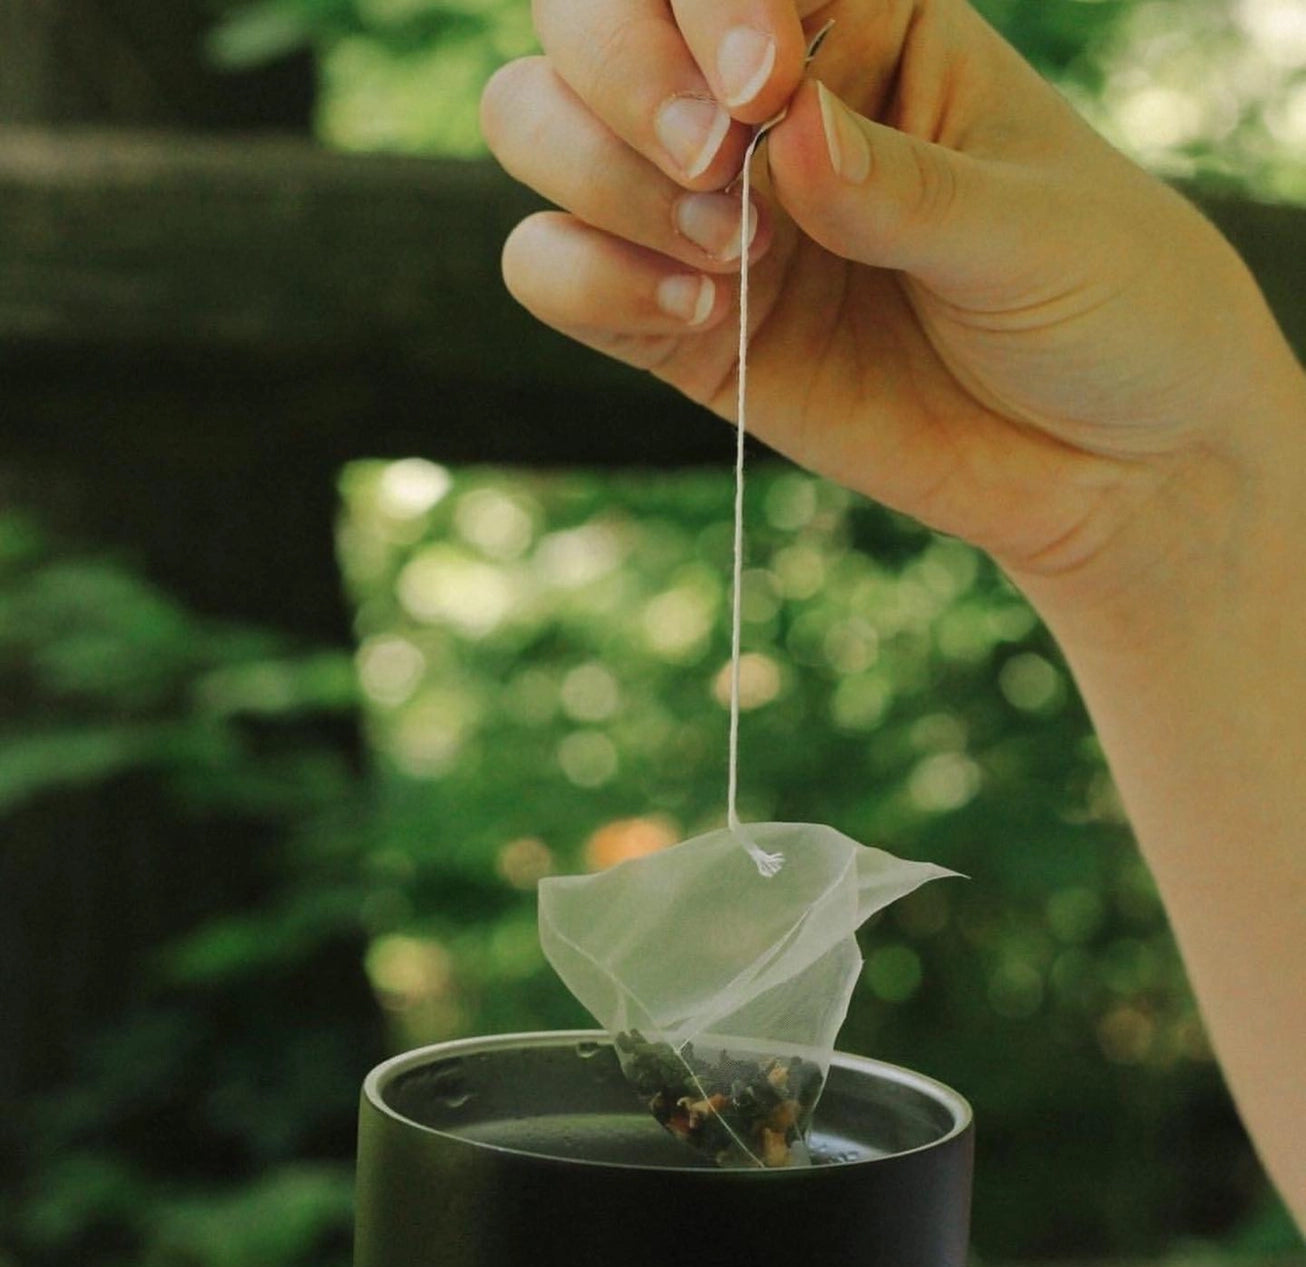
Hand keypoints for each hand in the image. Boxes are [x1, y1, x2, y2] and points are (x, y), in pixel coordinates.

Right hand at [481, 0, 1302, 627]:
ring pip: (535, 129)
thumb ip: (896, 182)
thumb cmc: (1101, 304)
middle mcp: (757, 105)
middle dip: (624, 82)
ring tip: (730, 260)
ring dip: (605, 184)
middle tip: (720, 166)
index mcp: (859, 23)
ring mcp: (704, 216)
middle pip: (582, 20)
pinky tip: (700, 317)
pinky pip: (552, 271)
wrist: (1102, 460)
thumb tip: (779, 129)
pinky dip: (589, 282)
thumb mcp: (1028, 225)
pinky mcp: (677, 328)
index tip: (769, 83)